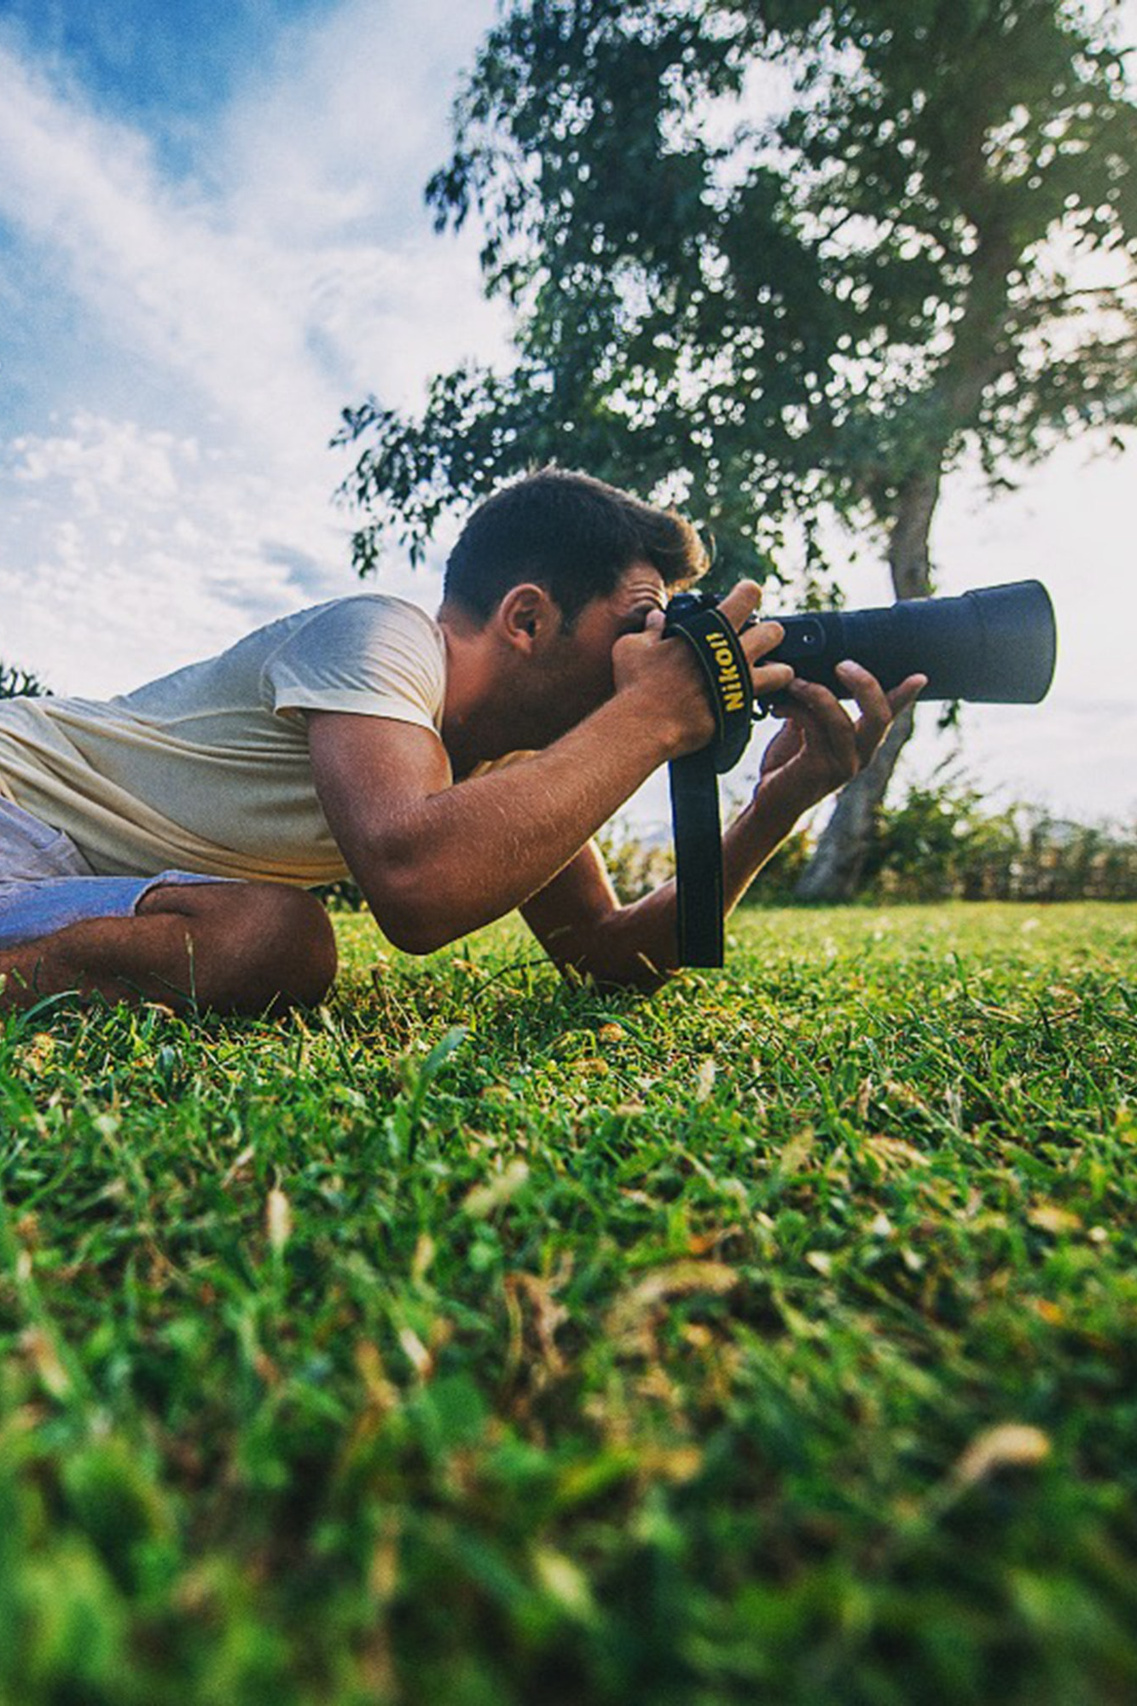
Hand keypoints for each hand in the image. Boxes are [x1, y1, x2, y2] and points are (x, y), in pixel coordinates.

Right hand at [614, 580, 794, 758]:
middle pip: (774, 632)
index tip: (742, 599)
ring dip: (777, 670)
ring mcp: (740, 684)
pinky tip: (744, 700)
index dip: (748, 593)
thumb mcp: (632, 646)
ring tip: (764, 674)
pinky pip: (762, 704)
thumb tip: (657, 619)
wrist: (644, 726)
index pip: (747, 596)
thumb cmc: (636, 683)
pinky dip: (757, 701)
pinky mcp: (739, 711)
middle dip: (769, 633)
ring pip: (782, 671)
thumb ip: (649, 629)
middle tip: (755, 641)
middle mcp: (734, 653)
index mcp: (712, 629)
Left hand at [756, 661, 926, 805]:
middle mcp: (860, 755)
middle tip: (842, 665)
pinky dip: (795, 709)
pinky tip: (779, 707)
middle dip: (864, 684)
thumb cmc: (788, 763)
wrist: (770, 801)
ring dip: (816, 693)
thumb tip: (815, 670)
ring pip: (841, 721)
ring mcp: (843, 765)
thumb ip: (818, 705)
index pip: (889, 714)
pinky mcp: (819, 768)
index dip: (906, 695)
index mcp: (862, 742)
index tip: (920, 676)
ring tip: (795, 682)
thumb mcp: (806, 728)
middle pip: (879, 716)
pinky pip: (813, 728)